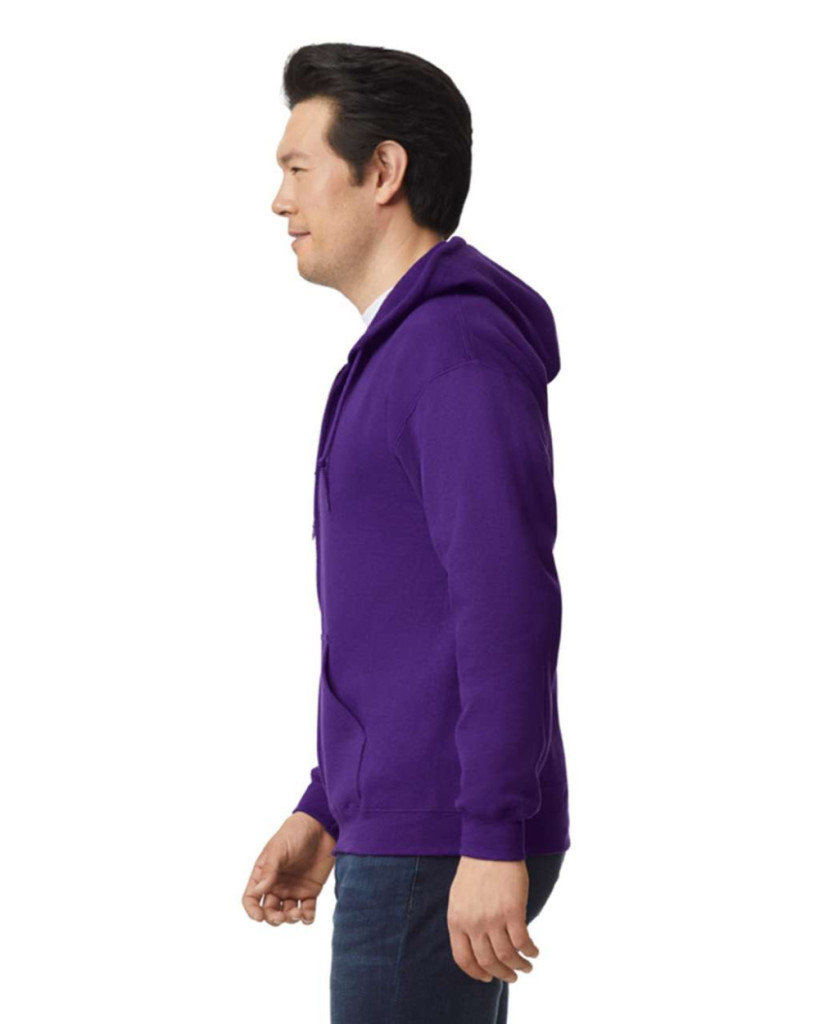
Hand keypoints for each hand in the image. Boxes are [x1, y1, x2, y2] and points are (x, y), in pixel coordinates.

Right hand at [241, 812, 336, 925]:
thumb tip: (258, 891)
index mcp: (264, 874)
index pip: (251, 897)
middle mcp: (276, 885)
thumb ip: (269, 870)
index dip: (252, 910)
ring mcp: (293, 889)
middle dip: (273, 918)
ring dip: (290, 919)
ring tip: (298, 914)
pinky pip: (306, 910)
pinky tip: (307, 916)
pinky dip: (306, 918)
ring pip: (287, 914)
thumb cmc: (295, 833)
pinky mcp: (310, 891)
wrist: (321, 827)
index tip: (258, 917)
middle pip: (269, 910)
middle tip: (281, 917)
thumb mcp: (279, 849)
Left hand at [447, 856, 538, 982]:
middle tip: (512, 976)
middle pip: (488, 961)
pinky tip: (534, 951)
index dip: (477, 973)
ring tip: (527, 966)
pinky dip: (529, 951)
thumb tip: (475, 943)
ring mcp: (493, 918)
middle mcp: (473, 923)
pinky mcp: (513, 911)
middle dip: (502, 973)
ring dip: (519, 966)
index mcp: (456, 920)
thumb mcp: (459, 897)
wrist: (490, 845)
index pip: (463, 959)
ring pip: (507, 956)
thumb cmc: (475, 869)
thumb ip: (464, 920)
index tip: (488, 978)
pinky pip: (522, 941)